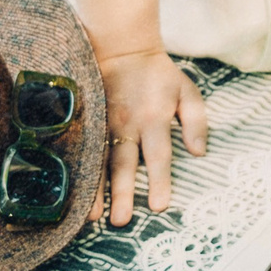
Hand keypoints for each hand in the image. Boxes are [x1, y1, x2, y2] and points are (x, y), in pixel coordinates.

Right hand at [93, 47, 207, 225]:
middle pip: (124, 163)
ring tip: (92, 217)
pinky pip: (81, 150)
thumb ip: (196, 122)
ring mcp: (103, 123)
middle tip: (121, 221)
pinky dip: (77, 171)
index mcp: (154, 119)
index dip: (159, 181)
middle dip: (123, 193)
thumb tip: (199, 152)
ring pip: (98, 161)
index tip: (159, 207)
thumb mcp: (187, 92)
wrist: (122, 49)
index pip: (158, 156)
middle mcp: (127, 125)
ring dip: (95, 190)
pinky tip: (71, 192)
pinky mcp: (87, 121)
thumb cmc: (160, 75)